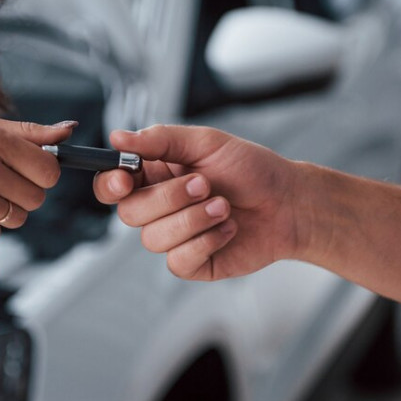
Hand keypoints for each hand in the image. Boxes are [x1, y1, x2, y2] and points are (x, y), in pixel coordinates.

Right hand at [93, 125, 300, 280]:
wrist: (289, 203)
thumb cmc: (252, 169)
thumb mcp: (207, 142)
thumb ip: (160, 139)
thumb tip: (118, 137)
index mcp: (155, 174)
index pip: (111, 184)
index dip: (111, 184)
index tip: (127, 179)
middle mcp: (159, 207)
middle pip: (130, 213)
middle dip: (169, 198)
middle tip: (205, 184)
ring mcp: (174, 236)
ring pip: (153, 239)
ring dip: (194, 220)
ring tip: (224, 206)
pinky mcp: (192, 262)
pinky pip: (178, 261)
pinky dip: (206, 241)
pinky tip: (227, 229)